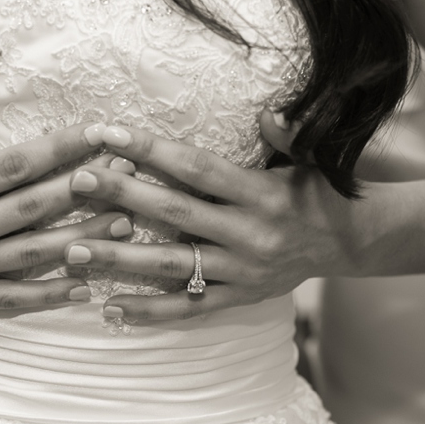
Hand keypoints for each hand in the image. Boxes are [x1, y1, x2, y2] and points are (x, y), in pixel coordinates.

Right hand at [0, 119, 137, 313]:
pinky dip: (51, 296)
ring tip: (123, 226)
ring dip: (82, 240)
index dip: (59, 149)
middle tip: (127, 175)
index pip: (13, 166)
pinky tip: (87, 287)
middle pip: (34, 208)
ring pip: (33, 255)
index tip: (97, 133)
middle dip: (85, 189)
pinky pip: (14, 300)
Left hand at [63, 113, 357, 320]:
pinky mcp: (239, 298)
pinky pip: (189, 309)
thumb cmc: (316, 194)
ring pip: (173, 265)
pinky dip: (150, 312)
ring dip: (122, 258)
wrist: (348, 244)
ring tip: (76, 250)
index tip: (109, 134)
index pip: (197, 168)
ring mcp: (242, 272)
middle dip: (123, 196)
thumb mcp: (309, 158)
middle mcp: (250, 234)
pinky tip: (111, 309)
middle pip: (176, 213)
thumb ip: (285, 136)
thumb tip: (268, 111)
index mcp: (262, 194)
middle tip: (77, 181)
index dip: (151, 150)